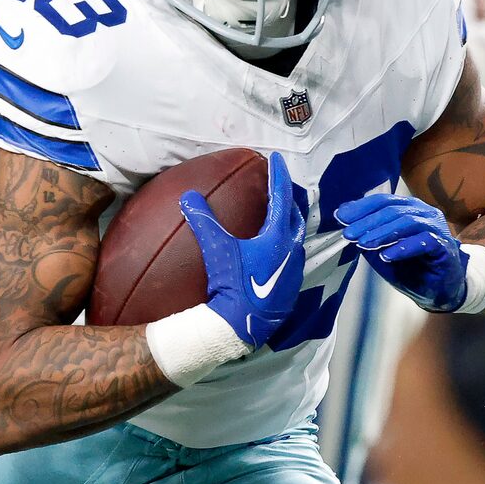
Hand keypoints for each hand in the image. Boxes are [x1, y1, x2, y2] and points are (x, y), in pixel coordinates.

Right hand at [179, 151, 307, 347]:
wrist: (243, 324)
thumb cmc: (233, 285)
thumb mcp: (217, 250)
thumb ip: (203, 221)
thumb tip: (188, 196)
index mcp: (278, 236)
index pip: (281, 196)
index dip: (278, 175)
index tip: (277, 159)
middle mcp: (292, 250)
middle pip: (296, 216)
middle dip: (290, 199)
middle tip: (280, 187)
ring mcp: (295, 270)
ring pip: (297, 239)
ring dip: (289, 224)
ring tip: (279, 216)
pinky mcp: (291, 288)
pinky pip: (292, 258)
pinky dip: (286, 246)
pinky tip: (274, 252)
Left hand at [337, 191, 467, 311]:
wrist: (440, 291)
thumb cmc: (412, 269)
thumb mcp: (382, 252)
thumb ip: (369, 238)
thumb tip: (347, 226)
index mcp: (409, 209)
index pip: (383, 201)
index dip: (361, 207)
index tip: (340, 216)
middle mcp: (424, 213)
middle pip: (393, 210)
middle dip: (368, 221)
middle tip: (349, 233)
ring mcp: (436, 228)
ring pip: (407, 222)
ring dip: (383, 233)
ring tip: (364, 244)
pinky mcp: (444, 246)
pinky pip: (423, 241)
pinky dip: (403, 247)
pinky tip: (386, 256)